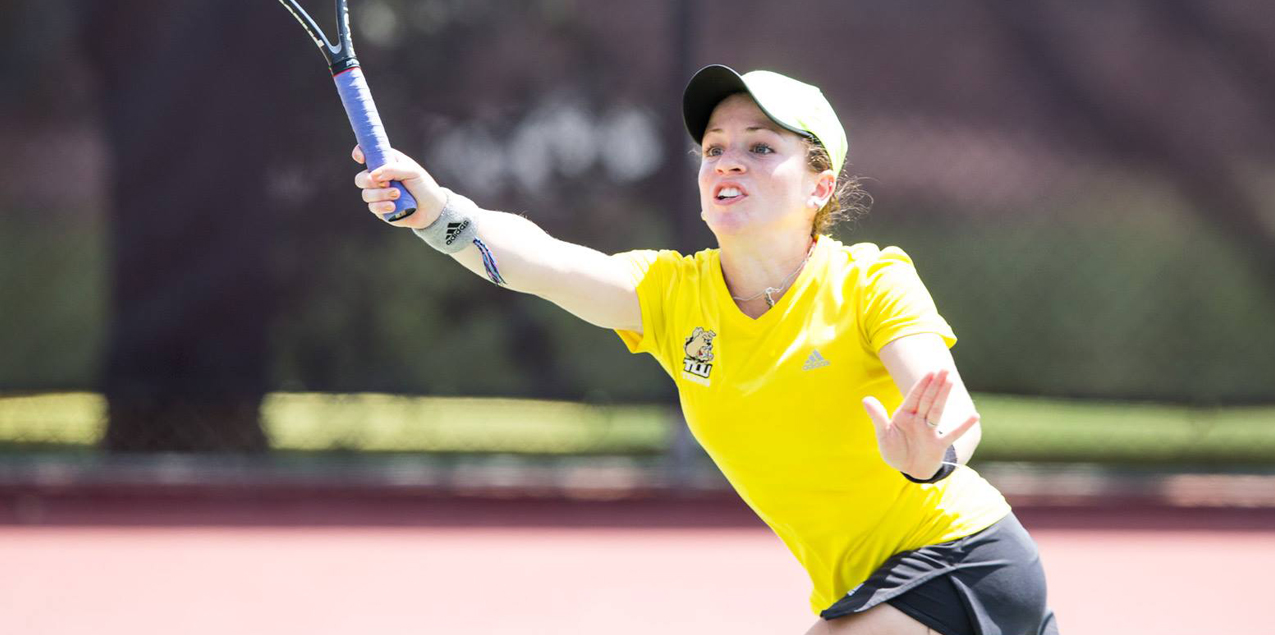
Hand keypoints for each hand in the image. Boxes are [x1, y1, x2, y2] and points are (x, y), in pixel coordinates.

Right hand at [352, 145, 446, 228]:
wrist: (432, 209)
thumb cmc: (423, 186)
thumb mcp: (412, 172)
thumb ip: (392, 169)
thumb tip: (373, 175)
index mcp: (386, 162)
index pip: (366, 154)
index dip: (359, 153)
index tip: (361, 159)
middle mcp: (379, 178)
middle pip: (360, 178)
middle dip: (370, 181)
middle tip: (387, 183)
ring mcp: (378, 194)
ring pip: (366, 194)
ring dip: (380, 195)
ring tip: (397, 195)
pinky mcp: (380, 209)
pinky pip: (372, 207)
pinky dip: (382, 206)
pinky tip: (393, 206)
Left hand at [862, 369, 979, 480]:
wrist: (907, 469)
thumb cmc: (894, 450)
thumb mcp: (883, 434)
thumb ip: (877, 417)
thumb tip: (866, 399)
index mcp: (904, 415)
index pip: (914, 397)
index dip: (922, 385)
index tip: (930, 372)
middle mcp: (919, 420)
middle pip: (928, 399)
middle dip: (935, 385)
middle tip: (944, 369)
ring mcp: (929, 431)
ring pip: (937, 411)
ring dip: (943, 397)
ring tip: (951, 381)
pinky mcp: (938, 445)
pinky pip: (952, 434)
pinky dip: (962, 426)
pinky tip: (974, 416)